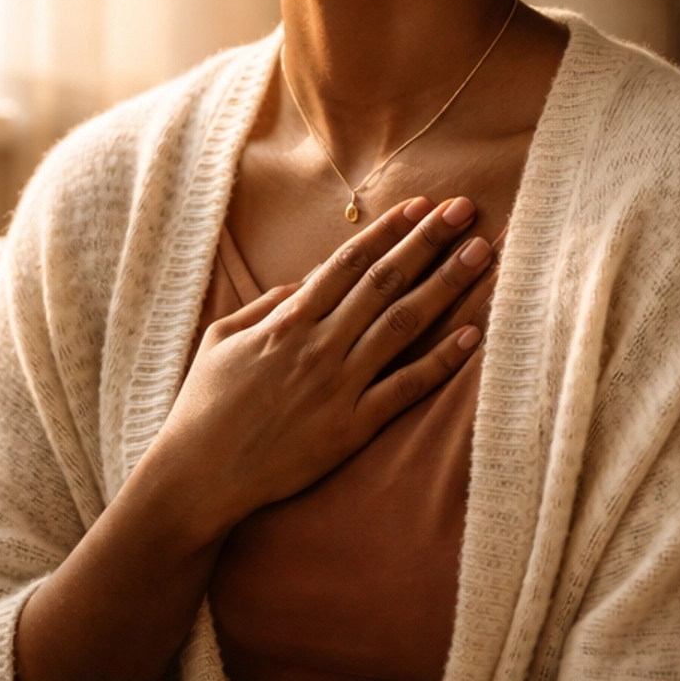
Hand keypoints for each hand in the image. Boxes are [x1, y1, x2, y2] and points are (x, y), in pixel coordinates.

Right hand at [147, 195, 489, 542]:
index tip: (420, 205)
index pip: (349, 263)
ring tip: (480, 253)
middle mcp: (319, 346)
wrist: (199, 475)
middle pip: (385, 282)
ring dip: (446, 285)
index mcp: (287, 320)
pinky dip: (441, 361)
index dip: (388, 230)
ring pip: (404, 325)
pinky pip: (405, 388)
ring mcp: (339, 387)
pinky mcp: (351, 429)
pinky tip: (473, 335)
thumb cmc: (203, 406)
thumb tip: (307, 280)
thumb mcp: (222, 338)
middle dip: (428, 241)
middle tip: (465, 209)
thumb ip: (267, 305)